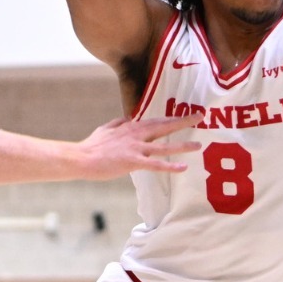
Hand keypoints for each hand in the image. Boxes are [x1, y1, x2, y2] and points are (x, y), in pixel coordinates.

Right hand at [73, 116, 199, 179]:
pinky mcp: (133, 162)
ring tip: (198, 145)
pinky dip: (170, 166)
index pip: (156, 120)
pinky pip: (155, 165)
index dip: (172, 117)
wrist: (81, 158)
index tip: (186, 114)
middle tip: (201, 116)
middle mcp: (136, 134)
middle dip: (184, 121)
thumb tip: (127, 118)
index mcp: (131, 127)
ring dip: (182, 145)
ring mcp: (136, 148)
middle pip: (164, 126)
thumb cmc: (92, 146)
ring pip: (164, 146)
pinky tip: (183, 167)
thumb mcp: (106, 129)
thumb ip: (118, 123)